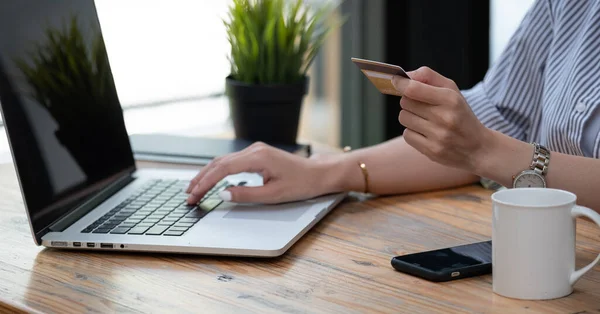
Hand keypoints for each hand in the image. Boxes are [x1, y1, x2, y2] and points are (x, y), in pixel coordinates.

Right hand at [185, 142, 335, 203]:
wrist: (317, 174)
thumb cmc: (301, 184)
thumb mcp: (273, 195)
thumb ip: (246, 195)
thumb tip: (222, 194)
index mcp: (257, 157)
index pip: (223, 169)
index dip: (206, 183)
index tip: (194, 195)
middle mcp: (254, 149)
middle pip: (218, 163)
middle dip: (201, 179)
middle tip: (188, 196)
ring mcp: (254, 150)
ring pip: (223, 161)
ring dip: (207, 174)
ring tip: (194, 189)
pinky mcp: (256, 154)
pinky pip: (231, 161)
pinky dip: (217, 171)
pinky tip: (210, 179)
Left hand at [392, 66, 492, 172]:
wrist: (478, 148)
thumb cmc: (460, 114)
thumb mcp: (452, 91)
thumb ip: (428, 77)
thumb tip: (403, 76)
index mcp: (450, 99)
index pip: (413, 89)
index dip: (400, 84)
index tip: (396, 82)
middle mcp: (444, 117)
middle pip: (405, 102)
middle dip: (409, 101)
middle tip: (421, 105)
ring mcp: (438, 136)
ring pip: (404, 118)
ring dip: (410, 117)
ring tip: (425, 120)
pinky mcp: (432, 151)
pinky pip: (407, 135)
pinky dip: (412, 132)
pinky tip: (426, 133)